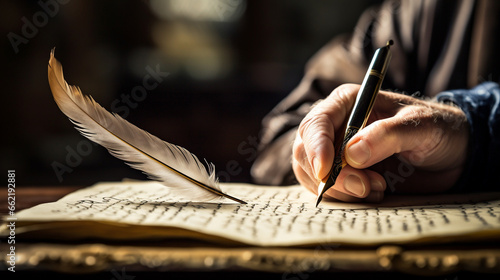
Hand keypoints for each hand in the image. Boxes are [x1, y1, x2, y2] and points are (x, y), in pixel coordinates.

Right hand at [292, 84, 468, 201]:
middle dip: (332, 175)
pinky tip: (374, 192)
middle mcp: (335, 126)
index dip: (317, 147)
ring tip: (378, 187)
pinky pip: (325, 190)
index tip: (326, 172)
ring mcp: (335, 152)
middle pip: (306, 151)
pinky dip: (345, 198)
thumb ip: (387, 135)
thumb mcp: (421, 126)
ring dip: (341, 189)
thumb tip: (351, 154)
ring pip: (312, 174)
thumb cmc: (437, 130)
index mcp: (348, 103)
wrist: (451, 155)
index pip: (317, 122)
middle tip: (366, 187)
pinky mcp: (341, 175)